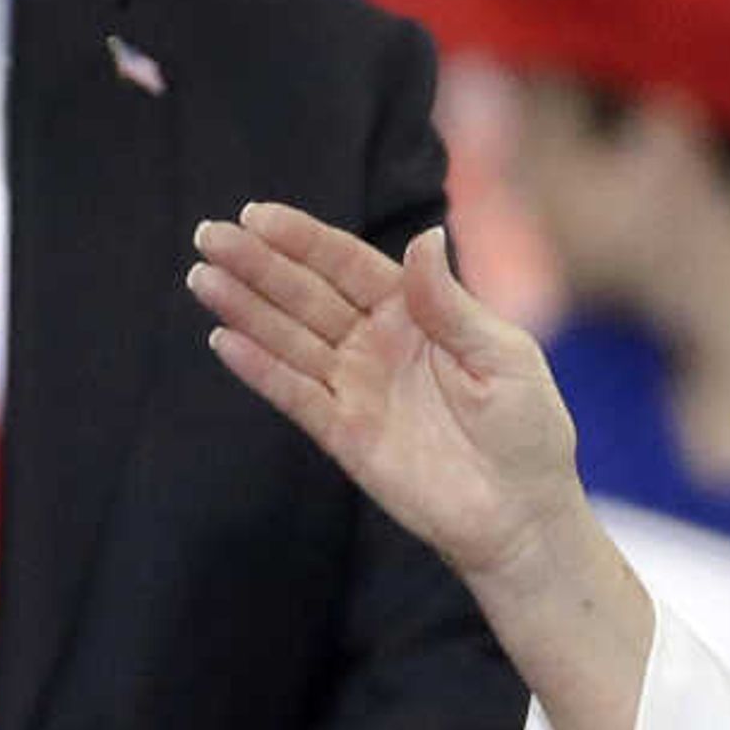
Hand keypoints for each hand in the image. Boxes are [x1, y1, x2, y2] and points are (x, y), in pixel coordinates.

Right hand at [192, 210, 583, 587]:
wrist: (522, 514)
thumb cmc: (527, 429)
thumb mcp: (501, 355)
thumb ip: (449, 304)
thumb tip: (423, 237)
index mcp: (416, 312)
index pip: (348, 264)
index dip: (303, 239)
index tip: (257, 215)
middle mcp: (376, 343)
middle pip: (307, 295)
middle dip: (257, 265)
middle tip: (209, 235)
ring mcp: (356, 388)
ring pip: (290, 339)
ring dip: (246, 309)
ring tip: (202, 277)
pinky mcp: (344, 435)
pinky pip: (295, 396)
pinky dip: (260, 370)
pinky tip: (223, 341)